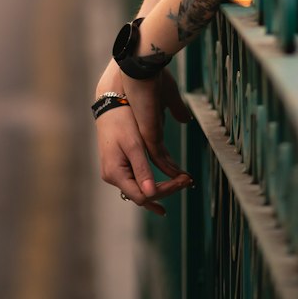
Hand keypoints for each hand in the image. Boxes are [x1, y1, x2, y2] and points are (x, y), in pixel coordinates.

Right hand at [95, 70, 191, 215]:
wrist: (110, 103)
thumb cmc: (121, 120)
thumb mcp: (134, 145)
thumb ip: (142, 170)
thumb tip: (151, 195)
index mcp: (115, 173)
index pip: (143, 195)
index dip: (165, 191)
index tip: (182, 181)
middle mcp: (113, 176)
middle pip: (143, 194)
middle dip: (167, 189)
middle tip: (187, 180)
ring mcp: (115, 172)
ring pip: (141, 189)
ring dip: (162, 188)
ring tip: (181, 184)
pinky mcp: (120, 165)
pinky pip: (137, 182)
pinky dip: (152, 185)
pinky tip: (162, 191)